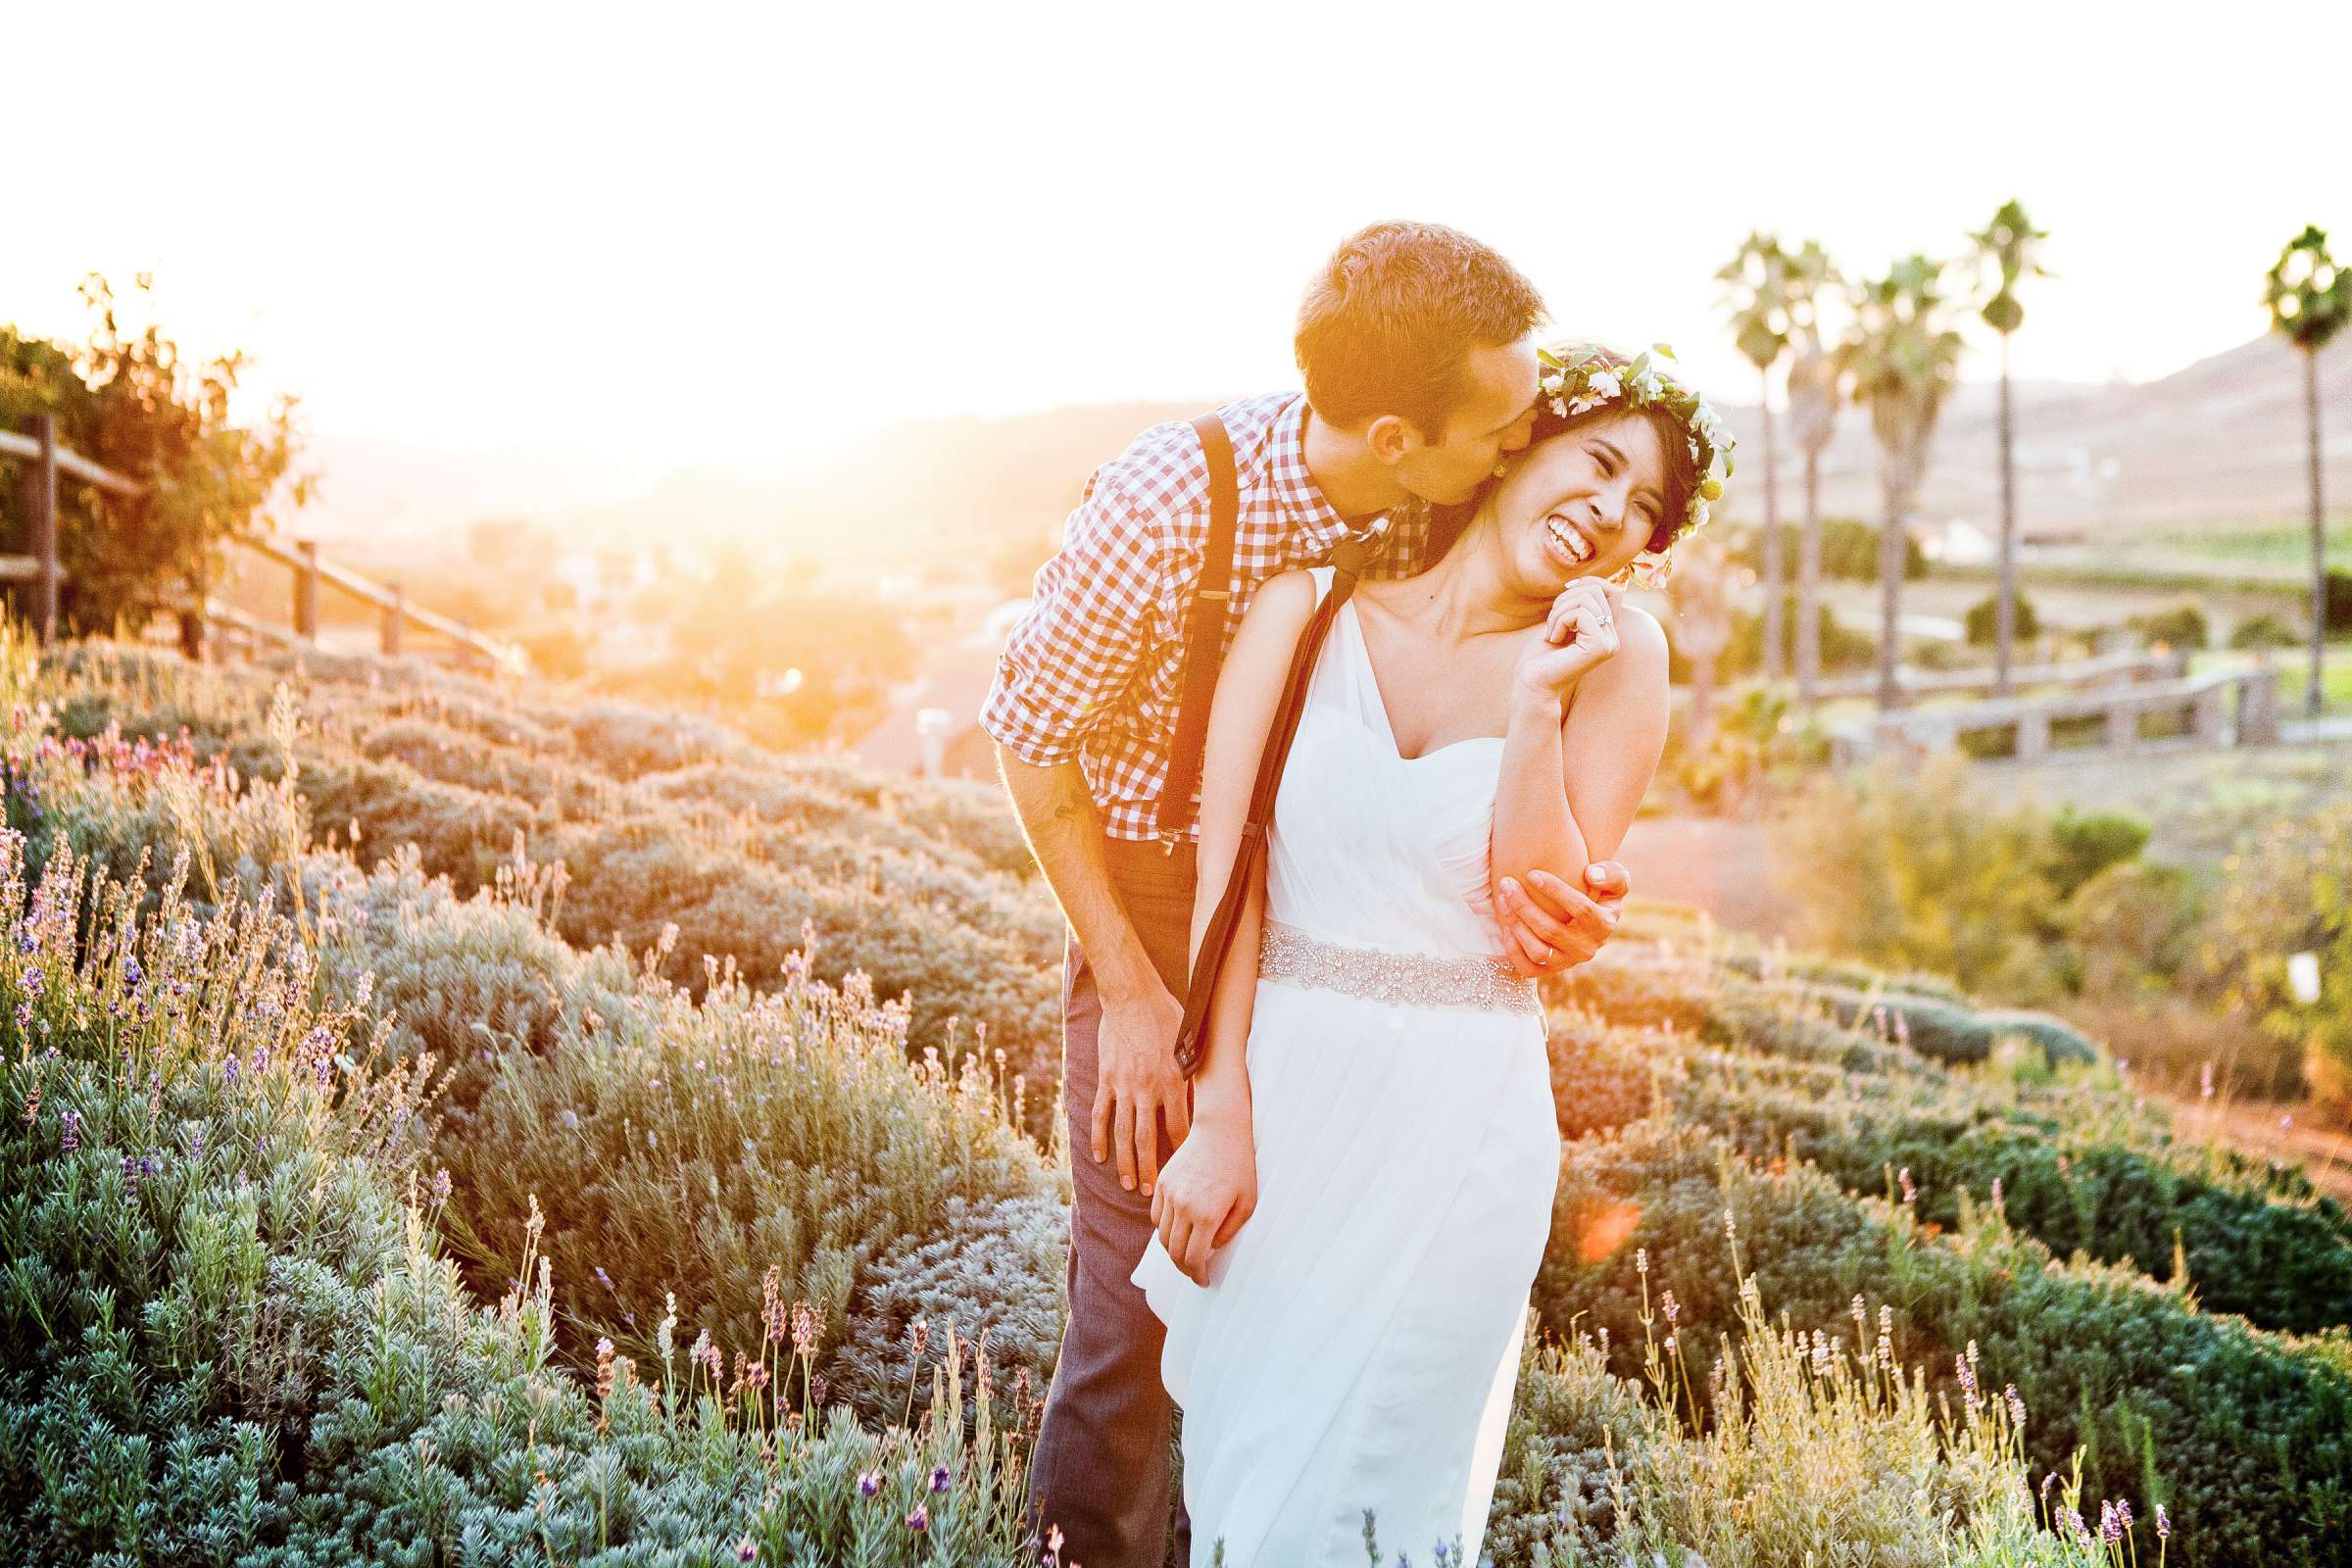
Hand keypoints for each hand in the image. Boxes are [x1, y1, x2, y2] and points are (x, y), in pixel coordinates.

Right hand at [1092, 981, 1192, 1195]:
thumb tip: (1205, 1093)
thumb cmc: (1167, 1016)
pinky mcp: (1107, 1079)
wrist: (1132, 997)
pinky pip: (1101, 1114)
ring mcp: (1123, 1086)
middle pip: (1148, 1139)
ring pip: (1123, 1133)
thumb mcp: (1189, 1043)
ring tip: (1127, 1184)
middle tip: (1150, 1192)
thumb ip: (1192, 1072)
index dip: (1181, 1153)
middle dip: (1149, 1169)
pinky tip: (1100, 1156)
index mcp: (1171, 1082)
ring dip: (1125, 1161)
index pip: (1179, 1128)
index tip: (1184, 1171)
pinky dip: (1099, 1137)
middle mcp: (1146, 1089)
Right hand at [1151, 1116, 1256, 1283]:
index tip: (1203, 1281)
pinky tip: (1177, 1231)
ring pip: (1161, 1235)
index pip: (1192, 1258)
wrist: (1220, 1130)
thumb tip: (1209, 1250)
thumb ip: (1228, 1232)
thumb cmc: (1240, 1166)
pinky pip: (1155, 1216)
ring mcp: (1169, 1193)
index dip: (1197, 1275)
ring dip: (1172, 1250)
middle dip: (1184, 1268)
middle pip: (1173, 1251)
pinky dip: (1163, 1229)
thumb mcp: (1247, 1203)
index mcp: (1207, 1214)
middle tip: (1194, 1273)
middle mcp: (1183, 1206)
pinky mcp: (1162, 1183)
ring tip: (1186, 1253)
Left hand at [1494, 861, 1629, 977]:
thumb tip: (1591, 875)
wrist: (1587, 917)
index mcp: (1604, 926)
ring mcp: (1567, 962)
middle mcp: (1586, 949)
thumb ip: (1612, 874)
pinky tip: (1504, 925)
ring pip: (1538, 951)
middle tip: (1507, 884)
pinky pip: (1528, 968)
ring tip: (1502, 900)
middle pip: (1551, 931)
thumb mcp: (1615, 879)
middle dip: (1524, 906)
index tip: (1532, 874)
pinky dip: (1513, 949)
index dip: (1555, 891)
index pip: (1580, 909)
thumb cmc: (1599, 892)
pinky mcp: (1549, 971)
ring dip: (1516, 925)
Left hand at [1515, 581, 1624, 700]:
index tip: (1565, 592)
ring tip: (1552, 633)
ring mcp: (1609, 643)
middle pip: (1596, 590)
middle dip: (1565, 600)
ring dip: (1559, 612)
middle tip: (1551, 623)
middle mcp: (1613, 638)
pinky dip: (1560, 621)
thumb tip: (1586, 581)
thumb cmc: (1541, 654)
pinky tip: (1554, 639)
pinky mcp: (1600, 647)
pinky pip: (1581, 613)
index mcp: (1606, 631)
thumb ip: (1579, 603)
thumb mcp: (1562, 620)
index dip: (1588, 582)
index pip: (1612, 591)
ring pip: (1587, 599)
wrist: (1532, 682)